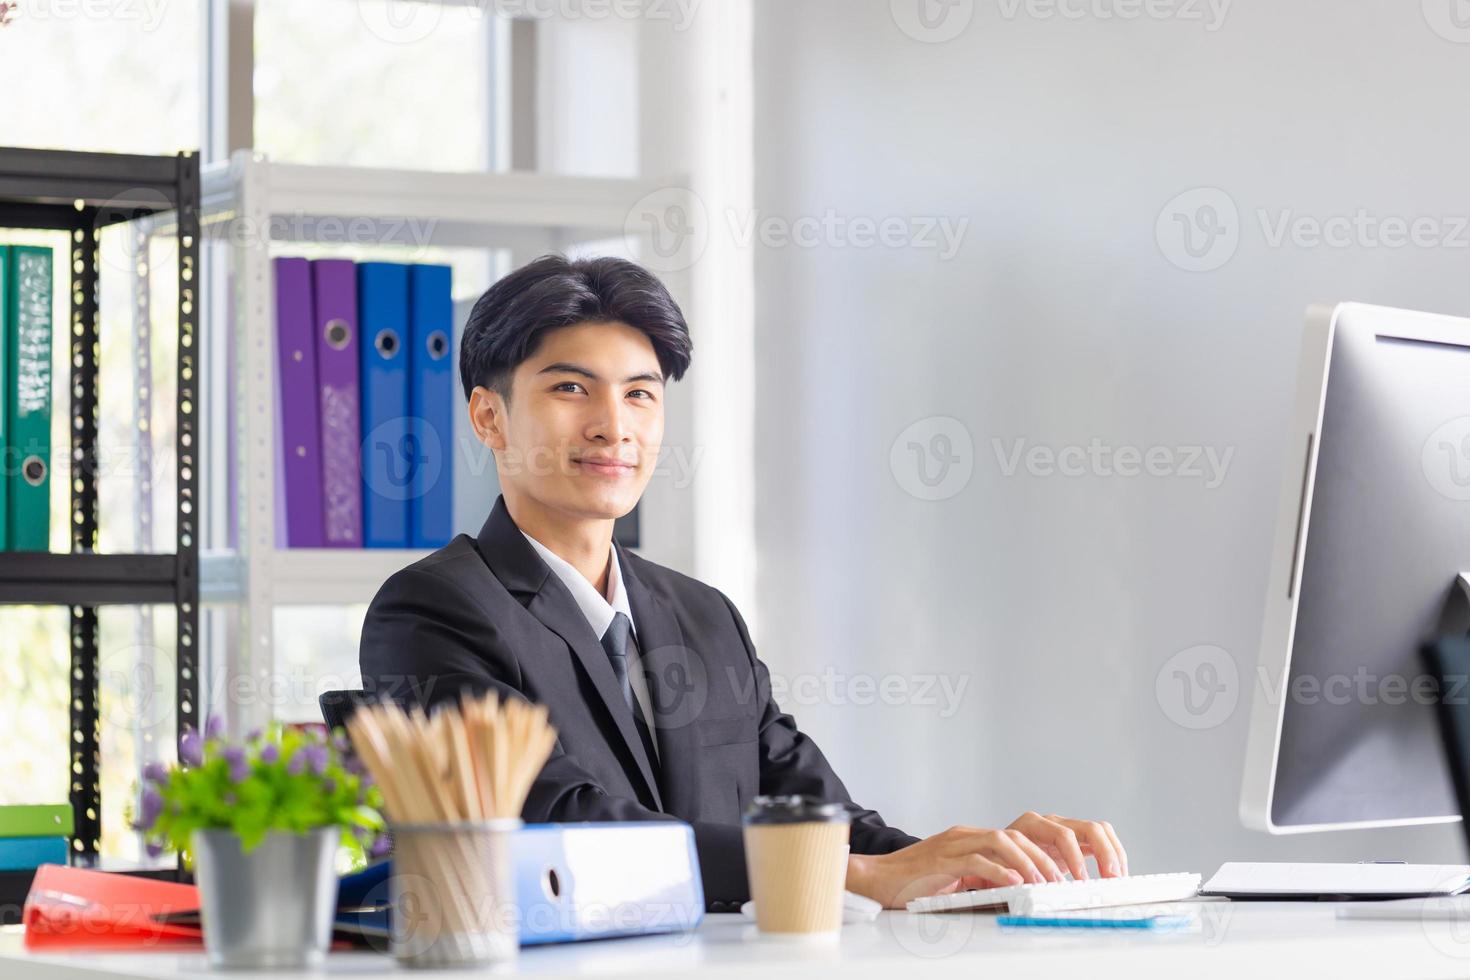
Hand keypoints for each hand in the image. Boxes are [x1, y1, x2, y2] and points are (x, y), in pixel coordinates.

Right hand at [845, 812, 1127, 908]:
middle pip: (1019, 833)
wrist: (875, 878)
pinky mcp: (942, 860)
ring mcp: (954, 844)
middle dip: (1050, 855)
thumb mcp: (960, 879)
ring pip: (1002, 840)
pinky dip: (998, 871)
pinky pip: (975, 860)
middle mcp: (968, 835)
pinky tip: (1015, 883)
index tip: (1075, 870)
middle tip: (1072, 878)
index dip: (1051, 849)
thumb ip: (987, 878)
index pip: (1022, 834)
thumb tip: (1023, 891)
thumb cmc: (916, 884)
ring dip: (1030, 862)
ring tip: (1048, 882)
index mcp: (975, 838)